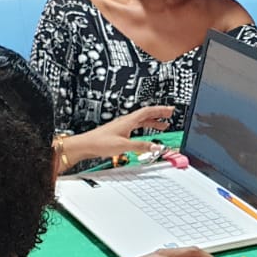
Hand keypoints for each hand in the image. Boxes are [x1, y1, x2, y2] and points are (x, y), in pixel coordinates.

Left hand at [54, 105, 175, 172]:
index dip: (160, 110)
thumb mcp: (124, 145)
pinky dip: (144, 129)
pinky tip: (145, 134)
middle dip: (159, 114)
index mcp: (128, 121)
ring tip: (162, 126)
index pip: (148, 112)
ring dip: (152, 122)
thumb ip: (141, 146)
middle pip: (145, 115)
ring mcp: (122, 127)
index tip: (171, 109)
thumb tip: (156, 147)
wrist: (85, 145)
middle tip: (169, 115)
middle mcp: (125, 122)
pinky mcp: (119, 133)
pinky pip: (135, 128)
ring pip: (141, 121)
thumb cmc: (100, 142)